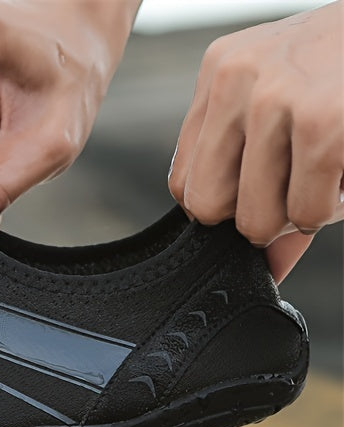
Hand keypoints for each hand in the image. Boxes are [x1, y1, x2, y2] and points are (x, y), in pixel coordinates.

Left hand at [169, 1, 343, 282]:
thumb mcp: (294, 110)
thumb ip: (264, 185)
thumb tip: (265, 268)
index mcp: (221, 72)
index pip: (184, 181)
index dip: (224, 206)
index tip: (263, 193)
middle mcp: (236, 79)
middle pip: (207, 206)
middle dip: (254, 216)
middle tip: (295, 189)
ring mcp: (274, 99)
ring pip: (254, 220)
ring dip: (299, 214)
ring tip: (327, 174)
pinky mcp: (321, 123)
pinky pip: (305, 214)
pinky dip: (332, 209)